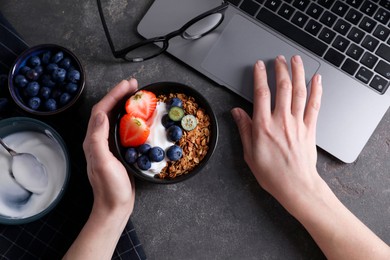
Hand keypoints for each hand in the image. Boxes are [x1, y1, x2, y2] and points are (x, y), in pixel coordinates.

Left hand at [83, 79, 137, 216]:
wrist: (115, 206)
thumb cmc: (110, 187)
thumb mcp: (103, 162)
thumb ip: (98, 138)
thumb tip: (100, 114)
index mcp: (93, 140)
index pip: (102, 110)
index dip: (114, 95)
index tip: (128, 85)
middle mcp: (98, 139)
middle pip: (107, 110)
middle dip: (120, 95)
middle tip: (135, 85)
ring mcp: (108, 145)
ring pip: (115, 118)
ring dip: (125, 104)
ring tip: (137, 96)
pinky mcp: (118, 150)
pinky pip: (123, 128)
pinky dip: (130, 118)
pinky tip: (140, 117)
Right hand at [231, 55, 322, 207]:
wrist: (296, 185)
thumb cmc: (272, 173)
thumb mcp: (249, 153)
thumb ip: (244, 129)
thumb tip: (237, 113)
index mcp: (263, 126)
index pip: (261, 93)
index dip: (260, 76)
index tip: (259, 66)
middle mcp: (281, 120)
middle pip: (282, 87)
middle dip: (280, 69)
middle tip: (279, 59)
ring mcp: (298, 123)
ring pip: (299, 92)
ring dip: (297, 73)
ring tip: (295, 60)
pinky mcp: (310, 128)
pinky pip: (314, 105)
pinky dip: (316, 90)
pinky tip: (317, 79)